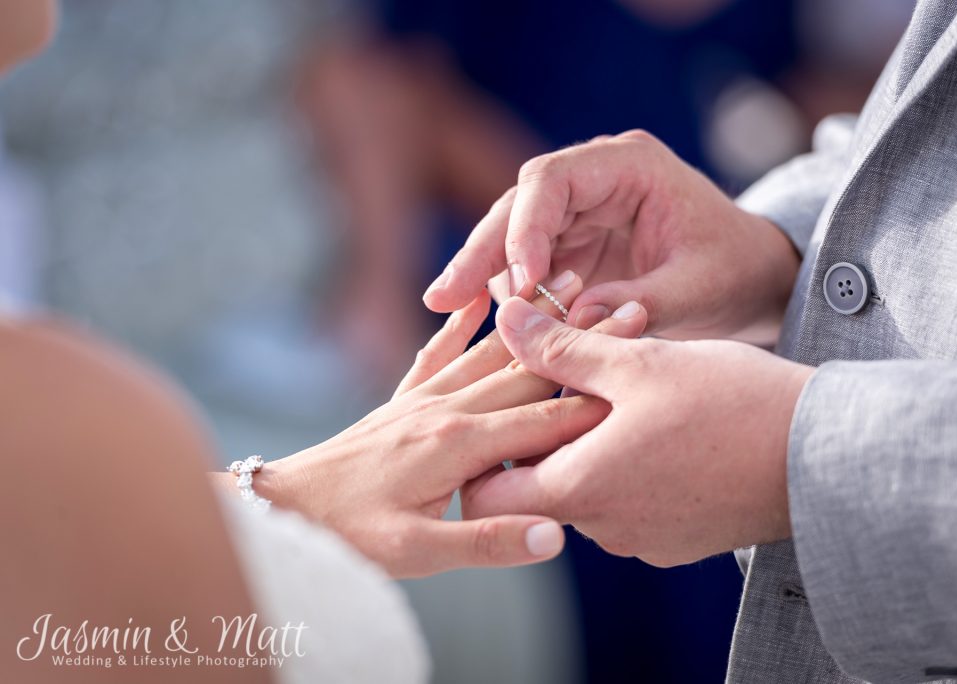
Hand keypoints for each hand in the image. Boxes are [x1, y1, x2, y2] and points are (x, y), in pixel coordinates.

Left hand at [251, 272, 648, 577]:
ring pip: (490, 350)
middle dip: (578, 339)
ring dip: (534, 318)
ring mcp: (422, 400)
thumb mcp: (415, 554)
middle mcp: (445, 411)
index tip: (641, 362)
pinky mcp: (402, 401)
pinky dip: (462, 320)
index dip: (597, 395)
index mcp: (458, 446)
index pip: (544, 419)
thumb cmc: (346, 535)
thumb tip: (555, 535)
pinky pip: (437, 352)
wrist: (281, 510)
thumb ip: (486, 541)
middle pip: (526, 370)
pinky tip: (480, 292)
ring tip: (571, 277)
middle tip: (624, 303)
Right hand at [423, 130, 799, 339]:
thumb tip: (567, 325)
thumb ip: (638, 306)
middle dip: (481, 251)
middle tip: (440, 297)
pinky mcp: (574, 242)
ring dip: (484, 273)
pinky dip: (510, 292)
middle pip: (519, 205)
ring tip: (448, 312)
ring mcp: (581, 209)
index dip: (525, 230)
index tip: (520, 284)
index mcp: (630, 165)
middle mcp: (596, 178)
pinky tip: (493, 324)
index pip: (552, 181)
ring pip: (513, 233)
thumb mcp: (698, 291)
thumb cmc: (736, 273)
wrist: (754, 278)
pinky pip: (528, 262)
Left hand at [461, 297, 813, 567]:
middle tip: (568, 383)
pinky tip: (661, 427)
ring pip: (588, 494)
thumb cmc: (730, 404)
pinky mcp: (680, 541)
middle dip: (544, 439)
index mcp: (579, 490)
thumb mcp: (636, 362)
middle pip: (539, 492)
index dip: (486, 451)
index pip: (487, 496)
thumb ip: (560, 347)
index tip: (507, 406)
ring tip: (622, 395)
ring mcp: (645, 541)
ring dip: (591, 448)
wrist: (827, 456)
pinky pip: (630, 506)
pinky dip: (629, 469)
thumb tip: (506, 318)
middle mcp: (604, 530)